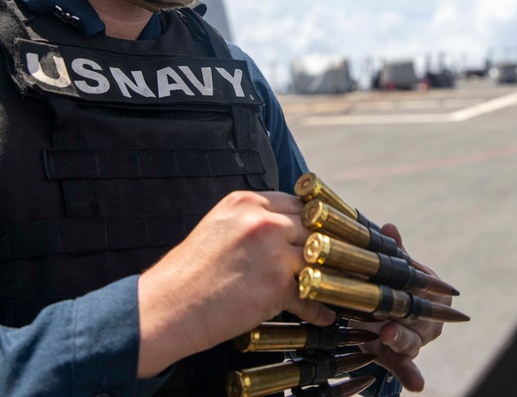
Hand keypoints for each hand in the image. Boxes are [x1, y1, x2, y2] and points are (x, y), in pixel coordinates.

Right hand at [136, 190, 335, 376]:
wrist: (167, 306)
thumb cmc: (190, 272)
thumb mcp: (220, 226)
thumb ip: (254, 221)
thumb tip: (290, 229)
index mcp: (248, 201)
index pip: (301, 203)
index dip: (319, 221)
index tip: (335, 234)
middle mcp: (262, 220)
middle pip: (317, 227)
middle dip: (333, 246)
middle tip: (350, 260)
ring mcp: (272, 250)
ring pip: (321, 258)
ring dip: (335, 275)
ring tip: (345, 286)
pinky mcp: (277, 284)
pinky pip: (312, 295)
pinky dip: (320, 309)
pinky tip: (325, 314)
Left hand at [350, 224, 448, 391]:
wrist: (378, 313)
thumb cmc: (388, 285)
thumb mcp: (391, 268)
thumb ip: (393, 251)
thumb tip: (390, 226)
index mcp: (434, 290)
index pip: (423, 284)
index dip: (411, 282)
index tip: (398, 276)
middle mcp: (432, 318)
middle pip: (416, 313)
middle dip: (401, 310)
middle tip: (386, 306)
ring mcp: (419, 340)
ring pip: (411, 340)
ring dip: (400, 338)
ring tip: (387, 334)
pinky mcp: (402, 359)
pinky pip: (409, 368)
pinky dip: (413, 377)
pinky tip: (417, 384)